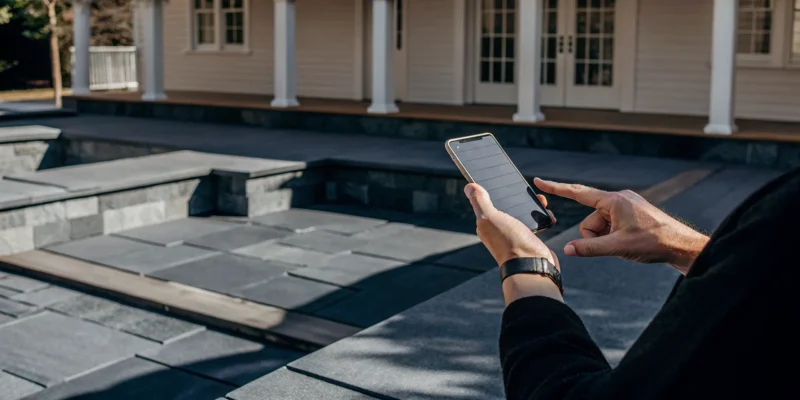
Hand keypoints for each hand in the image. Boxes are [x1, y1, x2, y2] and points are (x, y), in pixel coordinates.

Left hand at [465, 183, 561, 302]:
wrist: (532, 266)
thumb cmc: (509, 243)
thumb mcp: (490, 218)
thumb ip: (480, 202)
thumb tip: (469, 186)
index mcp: (486, 223)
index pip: (487, 200)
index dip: (493, 188)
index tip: (503, 176)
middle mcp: (499, 228)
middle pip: (507, 204)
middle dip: (516, 195)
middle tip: (526, 188)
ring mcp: (515, 233)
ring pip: (523, 211)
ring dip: (532, 204)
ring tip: (540, 200)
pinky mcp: (530, 238)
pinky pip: (536, 221)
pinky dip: (542, 215)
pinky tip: (547, 214)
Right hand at [534, 178, 708, 274]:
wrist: (682, 245)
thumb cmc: (654, 242)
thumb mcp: (618, 247)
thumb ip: (589, 248)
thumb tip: (568, 250)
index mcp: (614, 201)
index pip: (578, 192)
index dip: (556, 188)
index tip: (539, 181)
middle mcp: (619, 200)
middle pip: (590, 220)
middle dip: (595, 235)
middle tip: (614, 245)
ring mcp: (625, 207)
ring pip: (600, 226)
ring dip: (606, 239)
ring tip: (626, 245)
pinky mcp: (631, 215)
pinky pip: (610, 227)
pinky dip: (613, 238)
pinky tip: (629, 243)